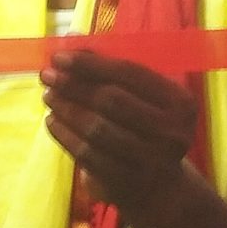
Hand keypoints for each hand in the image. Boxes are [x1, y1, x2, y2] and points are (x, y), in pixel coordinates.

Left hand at [40, 51, 198, 212]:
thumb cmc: (147, 129)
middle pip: (111, 100)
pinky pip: (86, 153)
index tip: (59, 56)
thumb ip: (111, 69)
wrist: (160, 189)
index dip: (90, 63)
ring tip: (48, 96)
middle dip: (73, 85)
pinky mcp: (127, 182)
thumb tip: (69, 39)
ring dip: (66, 108)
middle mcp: (171, 132)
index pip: (129, 73)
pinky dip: (64, 134)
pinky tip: (52, 120)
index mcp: (179, 102)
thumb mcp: (143, 99)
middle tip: (47, 76)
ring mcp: (150, 160)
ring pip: (96, 128)